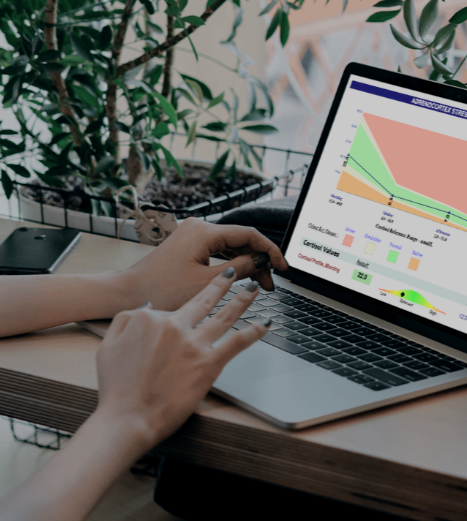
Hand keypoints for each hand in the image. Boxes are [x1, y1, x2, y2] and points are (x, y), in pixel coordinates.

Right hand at [96, 266, 268, 449]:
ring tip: (253, 288)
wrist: (128, 418)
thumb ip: (125, 320)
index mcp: (150, 318)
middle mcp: (175, 325)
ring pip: (224, 315)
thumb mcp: (108, 345)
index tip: (182, 318)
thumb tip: (147, 308)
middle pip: (204, 300)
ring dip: (242, 299)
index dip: (176, 317)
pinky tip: (265, 324)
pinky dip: (254, 331)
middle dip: (221, 284)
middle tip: (233, 274)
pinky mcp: (209, 364)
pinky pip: (237, 342)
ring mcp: (194, 344)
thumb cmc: (116, 388)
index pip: (171, 309)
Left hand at [118, 217, 286, 312]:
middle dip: (259, 261)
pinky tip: (241, 279)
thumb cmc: (161, 290)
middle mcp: (199, 227)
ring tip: (259, 285)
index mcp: (204, 231)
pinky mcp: (189, 246)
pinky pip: (218, 250)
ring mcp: (193, 235)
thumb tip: (261, 262)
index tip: (282, 266)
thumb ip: (239, 269)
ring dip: (246, 264)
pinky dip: (232, 264)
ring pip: (231, 246)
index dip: (269, 250)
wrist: (129, 292)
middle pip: (241, 239)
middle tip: (270, 284)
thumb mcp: (206, 283)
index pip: (249, 234)